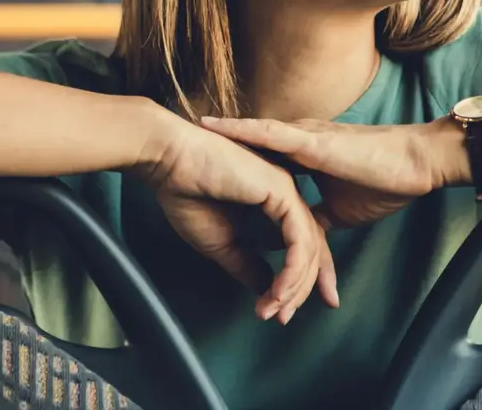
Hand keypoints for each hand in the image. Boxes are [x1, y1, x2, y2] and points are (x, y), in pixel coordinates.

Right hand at [130, 115, 338, 323]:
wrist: (169, 162)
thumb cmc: (187, 193)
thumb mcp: (220, 241)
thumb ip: (245, 263)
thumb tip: (265, 289)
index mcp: (274, 203)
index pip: (300, 247)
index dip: (297, 282)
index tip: (284, 313)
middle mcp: (287, 196)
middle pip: (312, 250)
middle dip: (304, 289)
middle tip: (284, 319)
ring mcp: (287, 192)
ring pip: (309, 249)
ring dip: (294, 286)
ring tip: (274, 311)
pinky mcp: (282, 192)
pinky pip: (299, 241)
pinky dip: (292, 271)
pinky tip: (277, 293)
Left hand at [199, 116, 453, 229]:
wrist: (416, 165)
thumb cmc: (384, 183)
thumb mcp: (338, 209)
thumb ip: (313, 216)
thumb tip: (293, 237)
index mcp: (305, 155)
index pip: (261, 153)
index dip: (234, 154)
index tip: (204, 155)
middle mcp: (300, 140)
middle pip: (251, 140)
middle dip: (222, 142)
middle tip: (188, 139)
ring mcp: (304, 137)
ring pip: (252, 132)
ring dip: (223, 133)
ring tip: (192, 128)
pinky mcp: (311, 141)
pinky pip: (269, 133)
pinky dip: (240, 130)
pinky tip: (217, 127)